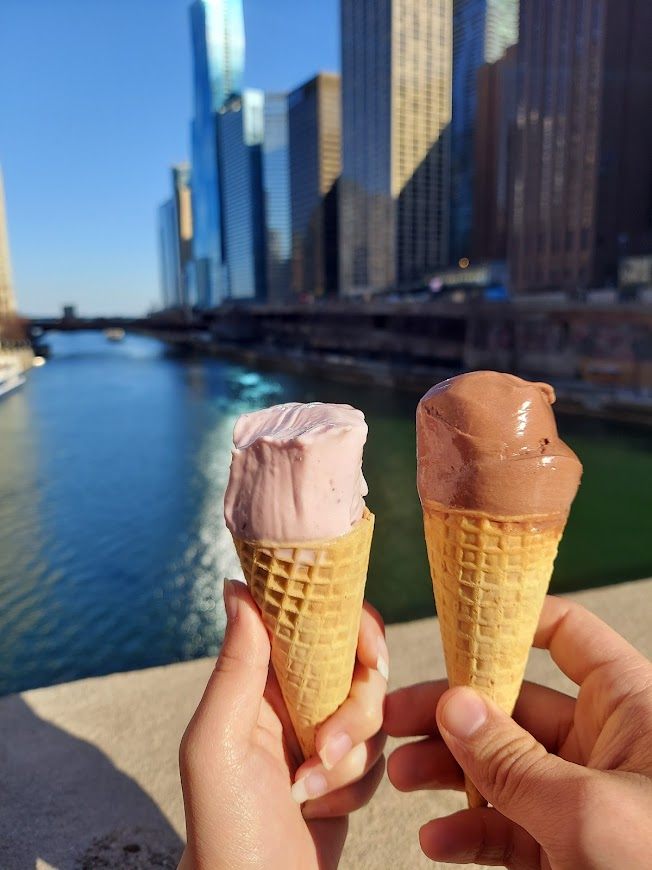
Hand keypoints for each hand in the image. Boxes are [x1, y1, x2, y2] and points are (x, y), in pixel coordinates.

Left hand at [179, 579, 387, 869]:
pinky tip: (318, 810)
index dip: (350, 626)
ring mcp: (319, 734)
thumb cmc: (225, 828)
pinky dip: (354, 787)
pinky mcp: (343, 771)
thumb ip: (236, 666)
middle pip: (358, 669)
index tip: (368, 651)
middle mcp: (292, 698)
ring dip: (349, 760)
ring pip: (373, 716)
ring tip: (306, 793)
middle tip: (323, 749)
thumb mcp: (218, 742)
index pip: (316, 623)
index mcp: (259, 679)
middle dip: (354, 712)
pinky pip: (378, 756)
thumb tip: (239, 585)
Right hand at [385, 596, 651, 868]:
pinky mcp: (569, 850)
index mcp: (629, 708)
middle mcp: (605, 745)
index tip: (455, 629)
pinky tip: (437, 838)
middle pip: (514, 705)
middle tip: (395, 716)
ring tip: (400, 775)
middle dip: (452, 714)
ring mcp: (583, 799)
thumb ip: (513, 760)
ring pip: (502, 766)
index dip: (512, 624)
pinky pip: (509, 826)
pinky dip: (469, 830)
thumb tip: (454, 705)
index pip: (567, 637)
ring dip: (448, 771)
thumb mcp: (588, 814)